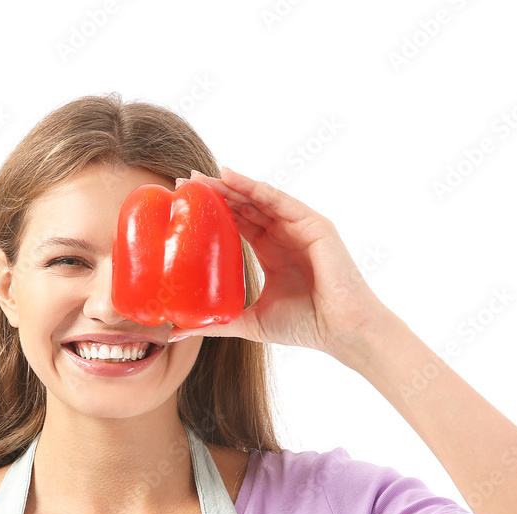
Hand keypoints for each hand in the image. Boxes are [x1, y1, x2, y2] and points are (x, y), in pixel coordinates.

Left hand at [168, 167, 386, 353]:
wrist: (341, 331)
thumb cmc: (305, 326)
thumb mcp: (250, 322)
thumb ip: (216, 324)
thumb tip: (176, 333)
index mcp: (271, 251)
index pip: (237, 223)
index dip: (211, 211)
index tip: (181, 204)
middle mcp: (284, 235)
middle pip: (244, 205)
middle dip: (214, 192)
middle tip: (182, 183)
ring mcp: (300, 227)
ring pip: (259, 198)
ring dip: (229, 185)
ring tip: (200, 177)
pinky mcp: (315, 225)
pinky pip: (281, 201)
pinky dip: (256, 188)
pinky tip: (231, 177)